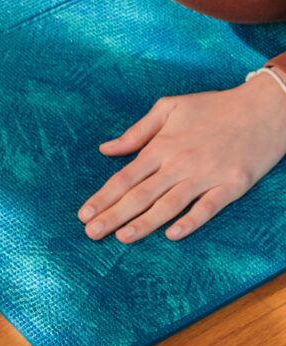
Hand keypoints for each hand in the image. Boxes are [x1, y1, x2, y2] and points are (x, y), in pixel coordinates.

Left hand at [77, 75, 285, 243]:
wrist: (261, 110)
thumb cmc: (212, 107)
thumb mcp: (168, 108)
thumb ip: (137, 132)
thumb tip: (106, 149)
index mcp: (161, 146)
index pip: (124, 177)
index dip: (103, 196)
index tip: (84, 213)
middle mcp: (178, 164)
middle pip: (140, 195)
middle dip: (113, 215)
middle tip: (91, 232)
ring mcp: (205, 176)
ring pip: (168, 205)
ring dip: (143, 223)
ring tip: (120, 238)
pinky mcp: (231, 186)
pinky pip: (207, 208)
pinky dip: (190, 222)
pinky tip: (172, 236)